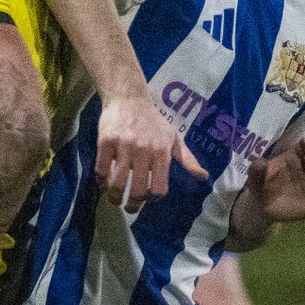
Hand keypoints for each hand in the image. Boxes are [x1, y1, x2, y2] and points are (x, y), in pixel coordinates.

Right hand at [96, 93, 207, 212]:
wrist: (128, 97)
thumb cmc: (153, 120)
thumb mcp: (173, 138)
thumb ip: (187, 159)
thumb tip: (203, 176)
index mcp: (161, 152)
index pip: (158, 188)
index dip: (152, 199)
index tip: (147, 200)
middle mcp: (144, 150)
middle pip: (137, 190)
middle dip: (133, 204)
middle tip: (129, 207)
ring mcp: (124, 146)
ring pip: (117, 183)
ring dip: (114, 197)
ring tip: (114, 199)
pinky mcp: (105, 141)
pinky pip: (101, 169)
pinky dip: (100, 180)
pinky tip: (103, 181)